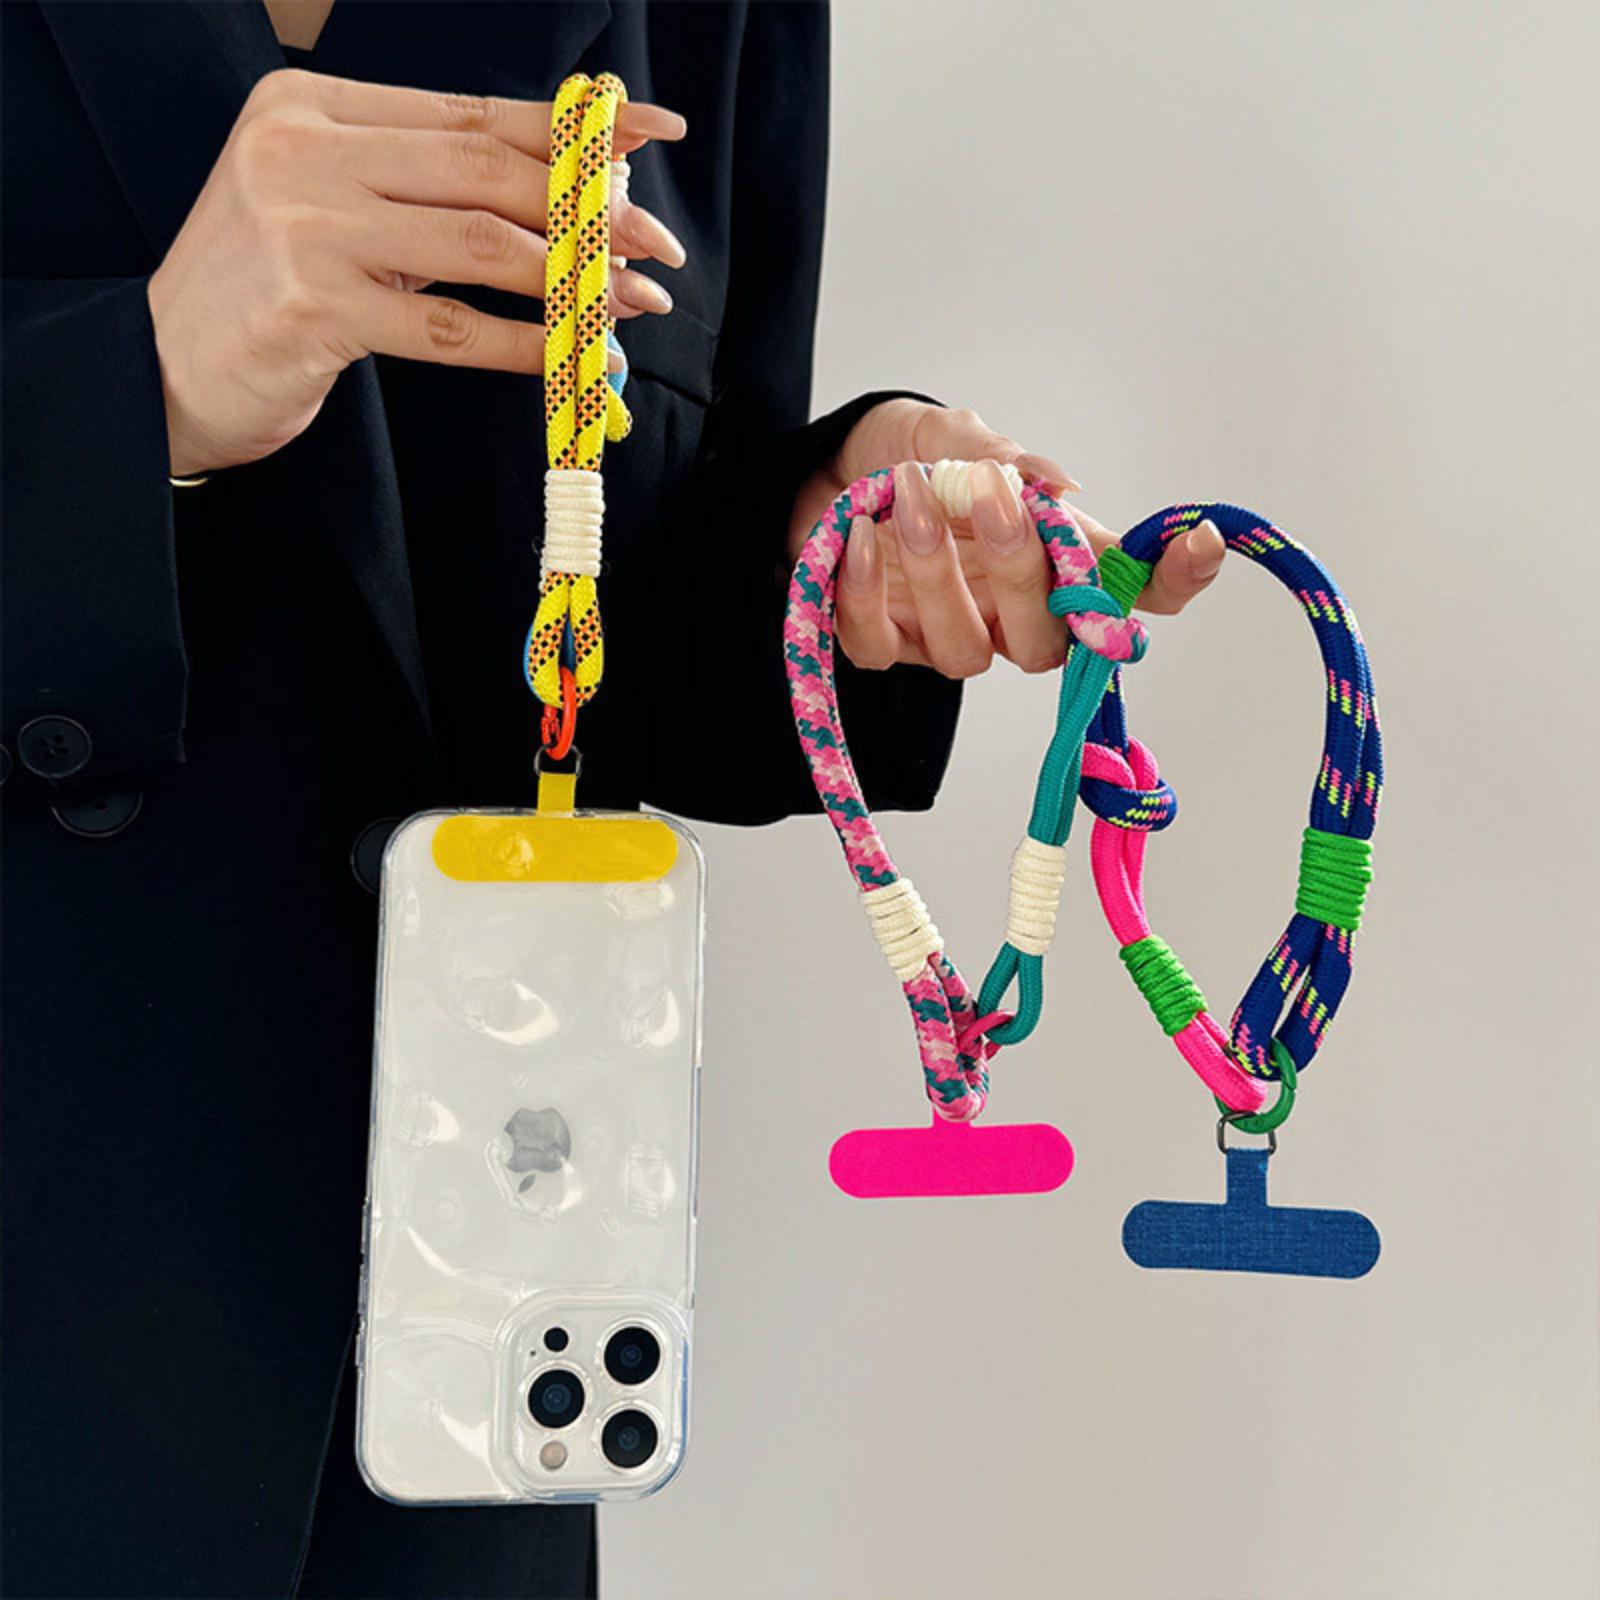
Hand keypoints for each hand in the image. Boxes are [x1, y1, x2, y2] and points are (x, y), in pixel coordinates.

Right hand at [147, 69, 687, 476]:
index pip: (472, 111)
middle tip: (656, 244)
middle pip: (486, 169)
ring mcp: (303, 227)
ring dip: (572, 278)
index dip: (572, 129)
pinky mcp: (312, 309)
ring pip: (479, 243)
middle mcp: (302, 149)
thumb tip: (573, 189)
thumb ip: (430, 187)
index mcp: (313, 105)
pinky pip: (448, 327)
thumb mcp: (337, 206)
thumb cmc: (269, 289)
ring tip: (631, 303)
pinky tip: (571, 355)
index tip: (654, 136)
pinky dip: (522, 342)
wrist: (162, 365)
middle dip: (588, 209)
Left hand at [788, 398, 1224, 676]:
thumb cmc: (898, 454)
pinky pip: (881, 647)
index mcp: (1046, 559)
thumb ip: (997, 456)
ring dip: (938, 573)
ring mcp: (944, 636)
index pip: (1126, 591)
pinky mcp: (881, 645)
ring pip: (965, 653)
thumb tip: (1059, 487)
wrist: (813, 469)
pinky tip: (856, 533)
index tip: (1203, 539)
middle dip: (1024, 571)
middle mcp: (1006, 612)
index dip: (1172, 581)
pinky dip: (866, 592)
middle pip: (1048, 639)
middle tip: (993, 496)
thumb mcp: (947, 434)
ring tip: (908, 493)